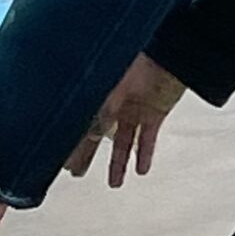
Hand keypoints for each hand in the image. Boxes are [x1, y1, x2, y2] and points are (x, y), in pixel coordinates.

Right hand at [65, 55, 185, 186]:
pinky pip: (148, 138)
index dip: (70, 143)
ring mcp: (134, 108)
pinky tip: (141, 170)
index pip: (79, 123)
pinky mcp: (155, 112)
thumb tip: (93, 136)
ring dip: (118, 163)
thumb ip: (101, 114)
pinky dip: (145, 154)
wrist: (171, 52)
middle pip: (96, 135)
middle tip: (77, 171)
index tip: (62, 161)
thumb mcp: (111, 89)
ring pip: (123, 141)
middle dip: (86, 154)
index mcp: (98, 92)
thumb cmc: (139, 60)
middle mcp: (114, 102)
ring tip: (114, 183)